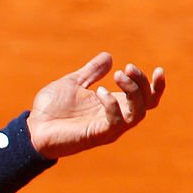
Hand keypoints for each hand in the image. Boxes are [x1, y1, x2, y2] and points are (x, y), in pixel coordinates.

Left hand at [26, 52, 165, 158]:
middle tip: (127, 68)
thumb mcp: (73, 83)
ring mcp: (108, 128)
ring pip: (137, 113)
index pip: (146, 99)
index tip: (159, 69)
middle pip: (147, 103)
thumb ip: (91, 72)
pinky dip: (112, 104)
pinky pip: (116, 122)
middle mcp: (115, 117)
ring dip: (133, 92)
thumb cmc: (51, 109)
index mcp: (113, 104)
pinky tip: (100, 91)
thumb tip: (109, 57)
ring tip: (118, 75)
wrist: (33, 127)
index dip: (156, 86)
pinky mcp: (97, 135)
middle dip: (142, 83)